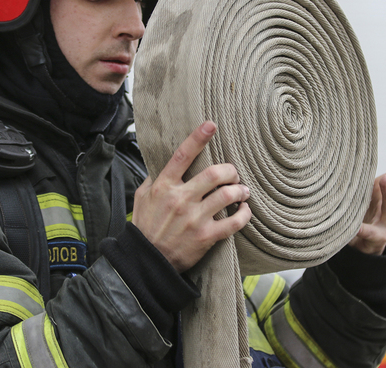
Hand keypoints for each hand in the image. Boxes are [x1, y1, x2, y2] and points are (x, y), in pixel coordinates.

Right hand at [132, 121, 251, 272]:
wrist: (147, 261)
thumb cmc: (145, 226)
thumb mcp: (141, 197)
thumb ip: (153, 177)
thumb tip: (162, 160)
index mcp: (164, 186)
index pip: (182, 156)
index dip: (198, 138)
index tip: (211, 125)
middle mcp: (181, 199)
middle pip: (215, 174)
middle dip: (230, 170)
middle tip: (233, 173)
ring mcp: (194, 218)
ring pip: (228, 195)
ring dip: (240, 190)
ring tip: (242, 190)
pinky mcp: (206, 236)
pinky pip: (234, 222)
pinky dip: (244, 214)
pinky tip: (245, 210)